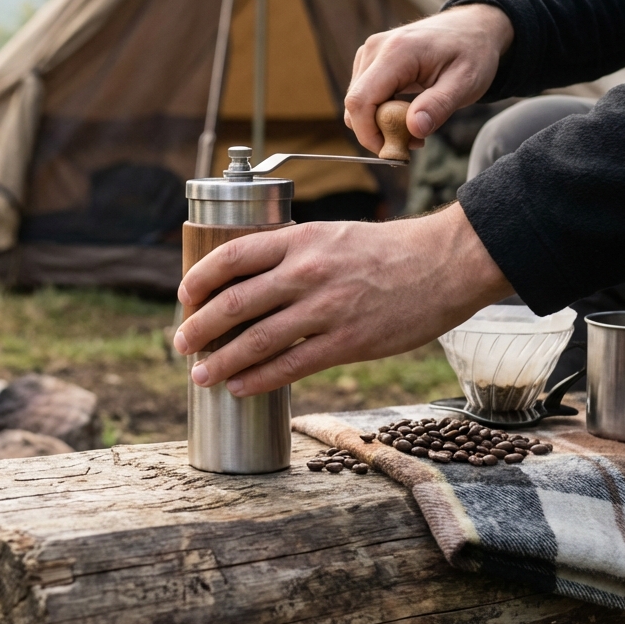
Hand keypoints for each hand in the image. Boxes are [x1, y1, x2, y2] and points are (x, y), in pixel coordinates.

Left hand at [172, 204, 513, 395]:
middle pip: (233, 303)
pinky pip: (290, 366)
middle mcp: (306, 272)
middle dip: (198, 328)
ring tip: (200, 375)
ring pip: (255, 340)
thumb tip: (250, 281)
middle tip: (181, 345)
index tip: (184, 298)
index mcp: (299, 240)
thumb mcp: (332, 236)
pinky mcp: (347, 342)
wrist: (443, 264)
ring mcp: (326, 308)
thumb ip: (293, 255)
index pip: (231, 257)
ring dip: (220, 361)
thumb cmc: (386, 251)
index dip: (199, 280)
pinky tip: (239, 388)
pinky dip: (257, 380)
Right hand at [344, 4, 513, 153]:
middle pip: (355, 104)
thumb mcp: (465, 82)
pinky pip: (364, 95)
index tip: (391, 151)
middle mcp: (375, 49)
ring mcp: (369, 53)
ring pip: (358, 103)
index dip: (368, 133)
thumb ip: (438, 105)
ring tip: (415, 125)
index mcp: (396, 52)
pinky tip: (407, 112)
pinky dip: (381, 112)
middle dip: (377, 131)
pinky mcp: (370, 60)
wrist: (473, 28)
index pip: (360, 100)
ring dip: (380, 123)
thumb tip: (414, 130)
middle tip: (413, 141)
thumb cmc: (472, 53)